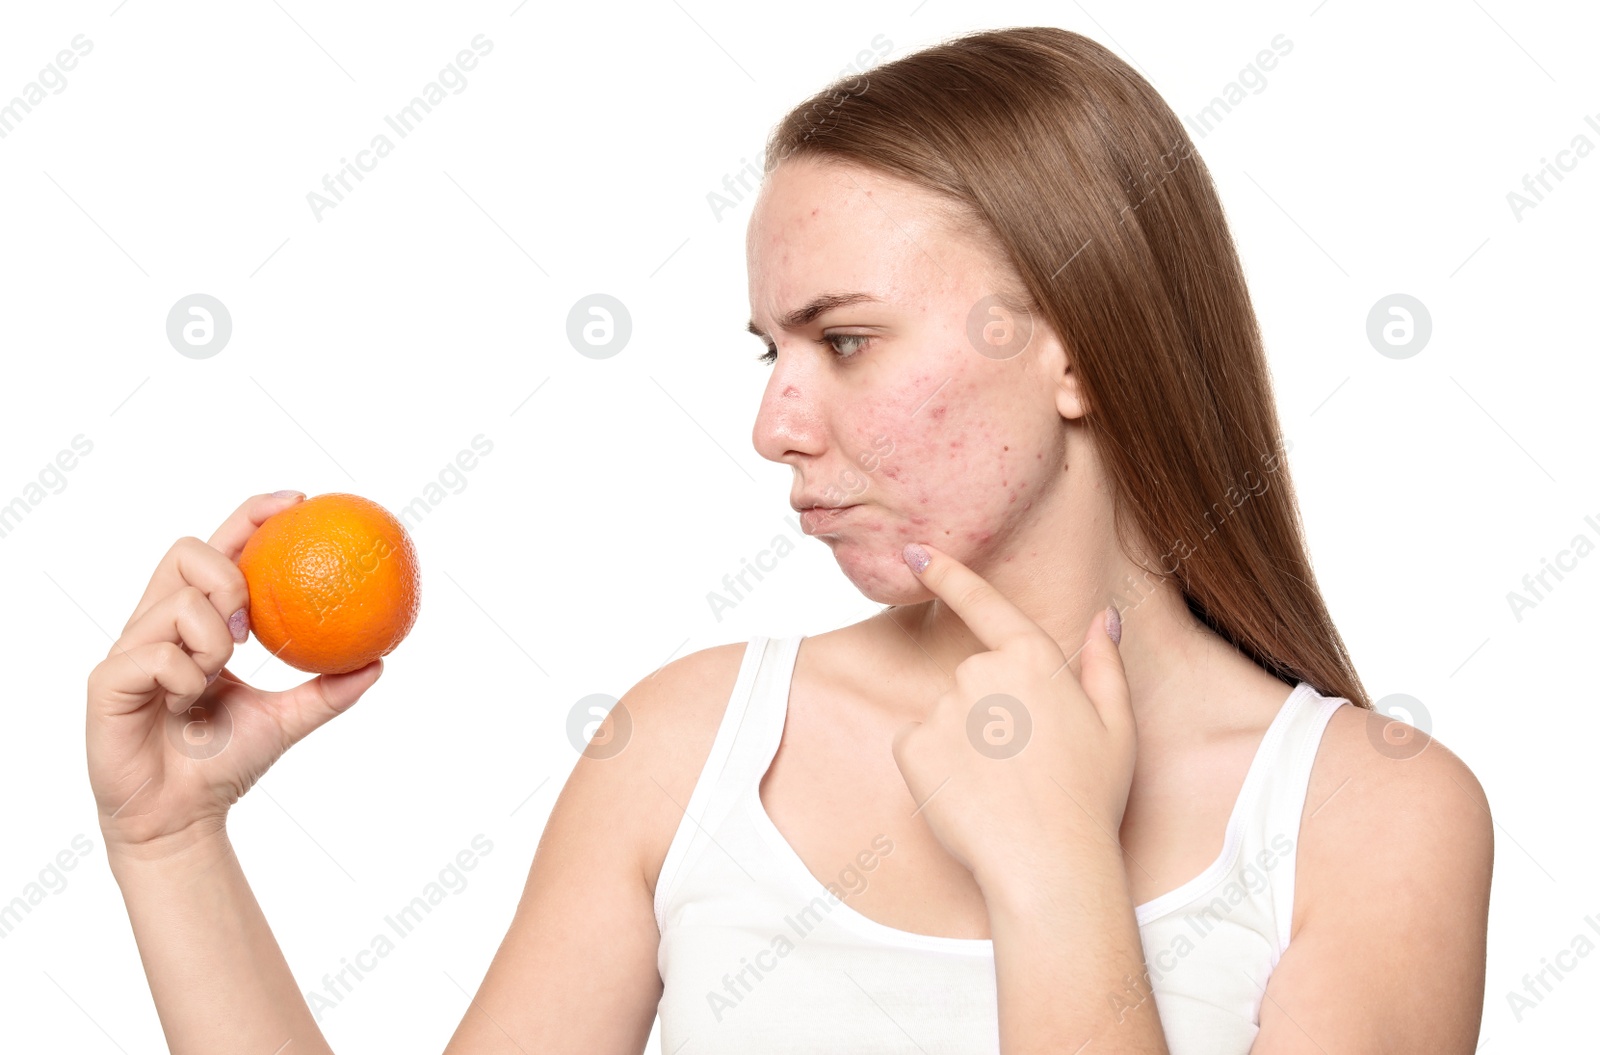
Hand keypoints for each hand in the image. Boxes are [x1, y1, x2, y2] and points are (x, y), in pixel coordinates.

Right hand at [86, 491, 384, 858]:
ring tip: (214, 680)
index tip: (298, 501)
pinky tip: (184, 703)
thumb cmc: (225, 764)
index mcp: (196, 623)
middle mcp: (158, 624)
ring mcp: (130, 648)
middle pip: (186, 551)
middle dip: (228, 576)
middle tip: (250, 624)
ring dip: (213, 643)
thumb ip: (330, 690)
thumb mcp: (289, 720)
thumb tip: (379, 661)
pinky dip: (186, 678)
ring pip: (179, 604)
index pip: (219, 550)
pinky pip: (158, 654)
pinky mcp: (107, 678)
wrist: (181, 817)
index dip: (252, 515)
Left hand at [889, 541, 1135, 896]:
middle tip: (1025, 764)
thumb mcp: (1117, 727)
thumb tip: (1105, 618)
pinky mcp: (914, 747)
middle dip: (991, 713)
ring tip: (1001, 787)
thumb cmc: (1089, 800)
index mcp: (1033, 659)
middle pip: (973, 679)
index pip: (984, 605)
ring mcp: (943, 708)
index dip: (948, 573)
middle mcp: (982, 673)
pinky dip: (934, 768)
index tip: (915, 551)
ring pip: (945, 716)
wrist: (1048, 864)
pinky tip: (967, 795)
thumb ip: (1103, 665)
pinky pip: (917, 746)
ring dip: (965, 744)